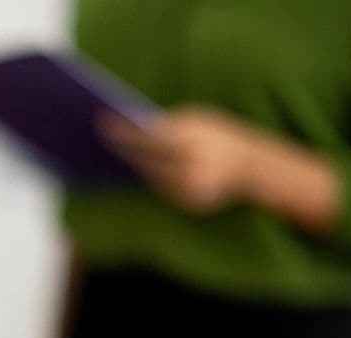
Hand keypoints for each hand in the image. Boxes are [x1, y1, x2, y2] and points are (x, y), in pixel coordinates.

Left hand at [100, 107, 261, 214]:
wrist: (252, 164)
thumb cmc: (217, 136)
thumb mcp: (197, 120)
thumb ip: (168, 123)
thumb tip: (130, 124)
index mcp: (193, 140)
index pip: (150, 137)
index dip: (125, 132)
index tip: (102, 123)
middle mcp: (191, 166)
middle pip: (146, 160)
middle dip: (122, 151)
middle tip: (98, 140)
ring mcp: (191, 188)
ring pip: (151, 177)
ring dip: (130, 167)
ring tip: (107, 154)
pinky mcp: (190, 203)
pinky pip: (161, 189)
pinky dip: (147, 179)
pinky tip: (128, 171)